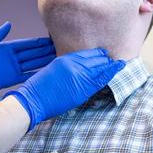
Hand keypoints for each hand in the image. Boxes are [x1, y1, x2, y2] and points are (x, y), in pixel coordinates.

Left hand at [0, 22, 55, 102]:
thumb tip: (9, 23)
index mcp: (7, 48)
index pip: (26, 44)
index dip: (38, 42)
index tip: (50, 38)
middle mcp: (13, 58)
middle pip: (32, 53)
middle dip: (45, 50)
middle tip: (59, 47)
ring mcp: (14, 68)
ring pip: (33, 63)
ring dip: (44, 60)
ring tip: (57, 57)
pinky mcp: (13, 79)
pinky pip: (28, 75)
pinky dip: (37, 73)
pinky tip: (47, 71)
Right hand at [6, 48, 124, 130]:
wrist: (33, 99)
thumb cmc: (38, 88)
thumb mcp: (51, 69)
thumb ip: (64, 66)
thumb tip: (76, 67)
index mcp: (64, 60)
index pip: (85, 54)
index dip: (96, 54)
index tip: (102, 53)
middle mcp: (72, 66)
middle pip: (94, 60)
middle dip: (104, 59)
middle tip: (113, 58)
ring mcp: (78, 77)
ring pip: (99, 68)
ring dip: (110, 65)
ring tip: (119, 63)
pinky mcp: (81, 90)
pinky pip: (99, 80)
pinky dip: (109, 74)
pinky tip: (116, 70)